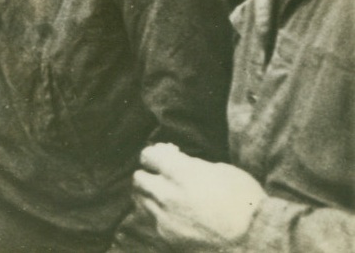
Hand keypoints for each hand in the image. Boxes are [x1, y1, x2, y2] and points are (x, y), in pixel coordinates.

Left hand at [133, 143, 264, 250]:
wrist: (258, 242)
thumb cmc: (247, 202)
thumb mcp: (223, 171)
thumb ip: (194, 165)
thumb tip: (177, 160)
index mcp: (181, 173)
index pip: (148, 156)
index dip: (156, 155)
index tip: (163, 158)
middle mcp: (167, 194)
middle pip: (139, 178)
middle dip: (150, 175)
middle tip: (163, 178)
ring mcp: (166, 218)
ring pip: (142, 200)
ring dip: (152, 196)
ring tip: (167, 198)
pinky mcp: (168, 238)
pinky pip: (154, 221)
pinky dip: (160, 217)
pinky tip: (176, 217)